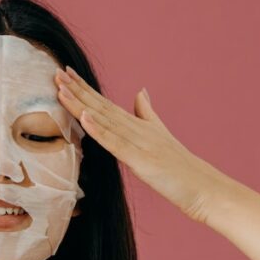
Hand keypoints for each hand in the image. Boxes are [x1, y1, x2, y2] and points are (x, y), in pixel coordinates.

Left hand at [54, 66, 225, 221]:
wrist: (202, 187)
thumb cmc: (180, 166)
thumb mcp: (160, 134)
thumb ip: (147, 113)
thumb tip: (141, 91)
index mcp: (137, 124)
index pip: (104, 103)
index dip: (84, 88)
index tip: (66, 73)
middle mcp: (136, 128)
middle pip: (100, 106)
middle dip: (77, 90)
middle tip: (57, 72)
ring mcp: (138, 142)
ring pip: (103, 120)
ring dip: (81, 104)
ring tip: (62, 88)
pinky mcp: (139, 159)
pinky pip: (115, 142)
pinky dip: (98, 129)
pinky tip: (84, 116)